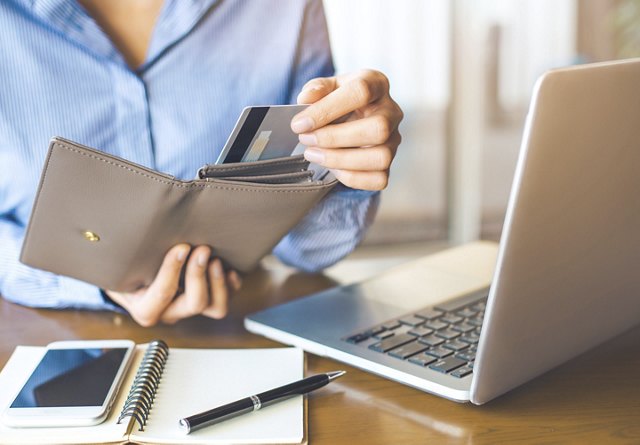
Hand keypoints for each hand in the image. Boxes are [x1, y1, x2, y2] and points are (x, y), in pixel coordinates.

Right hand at [105, 244, 241, 325]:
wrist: (131, 279)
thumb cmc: (125, 269)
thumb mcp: (119, 266)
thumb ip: (127, 258)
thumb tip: (132, 231)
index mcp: (145, 308)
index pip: (161, 294)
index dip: (173, 270)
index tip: (180, 247)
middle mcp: (170, 312)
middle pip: (194, 304)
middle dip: (199, 275)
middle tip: (202, 249)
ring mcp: (190, 308)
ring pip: (215, 308)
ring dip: (219, 283)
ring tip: (216, 259)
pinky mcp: (206, 301)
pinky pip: (226, 300)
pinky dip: (231, 286)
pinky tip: (230, 269)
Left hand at [291, 69, 402, 190]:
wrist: (351, 119)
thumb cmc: (339, 101)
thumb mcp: (327, 87)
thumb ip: (316, 88)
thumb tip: (306, 98)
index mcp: (377, 84)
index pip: (360, 92)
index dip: (327, 109)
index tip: (299, 124)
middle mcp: (391, 112)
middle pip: (377, 128)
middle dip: (335, 138)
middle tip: (306, 139)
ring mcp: (394, 140)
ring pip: (380, 157)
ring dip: (340, 159)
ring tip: (313, 154)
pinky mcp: (389, 164)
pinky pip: (378, 178)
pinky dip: (351, 177)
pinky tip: (332, 168)